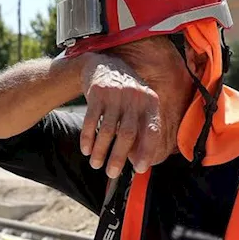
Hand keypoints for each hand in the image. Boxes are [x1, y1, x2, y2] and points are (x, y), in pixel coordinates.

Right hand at [78, 54, 160, 177]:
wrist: (103, 65)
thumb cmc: (124, 95)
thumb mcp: (139, 107)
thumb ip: (142, 131)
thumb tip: (139, 163)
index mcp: (150, 102)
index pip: (152, 130)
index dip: (146, 151)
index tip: (140, 169)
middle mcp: (135, 96)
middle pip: (127, 134)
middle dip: (118, 157)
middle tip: (111, 174)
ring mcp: (115, 94)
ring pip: (107, 130)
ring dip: (100, 151)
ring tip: (96, 164)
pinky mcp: (97, 93)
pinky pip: (91, 121)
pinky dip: (88, 138)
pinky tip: (86, 150)